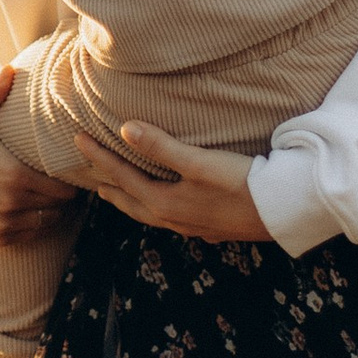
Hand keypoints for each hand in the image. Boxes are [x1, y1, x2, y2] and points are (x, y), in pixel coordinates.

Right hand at [0, 70, 83, 246]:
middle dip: (65, 193)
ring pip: (48, 221)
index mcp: (14, 174)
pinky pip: (30, 234)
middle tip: (65, 179)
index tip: (71, 168)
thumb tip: (10, 67)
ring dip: (52, 209)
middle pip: (60, 205)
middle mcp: (11, 203)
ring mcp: (3, 222)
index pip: (64, 187)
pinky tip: (33, 206)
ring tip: (52, 192)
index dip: (72, 179)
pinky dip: (35, 223)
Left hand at [70, 120, 273, 242]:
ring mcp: (191, 226)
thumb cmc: (241, 184)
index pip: (121, 176)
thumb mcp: (198, 162)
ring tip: (116, 193)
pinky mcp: (209, 228)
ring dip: (129, 201)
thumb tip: (124, 129)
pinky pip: (169, 218)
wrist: (281, 213)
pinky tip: (165, 208)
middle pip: (129, 201)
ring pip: (148, 213)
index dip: (98, 156)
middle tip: (88, 174)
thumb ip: (161, 146)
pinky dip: (154, 209)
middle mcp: (173, 218)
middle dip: (108, 185)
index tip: (76, 139)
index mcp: (164, 202)